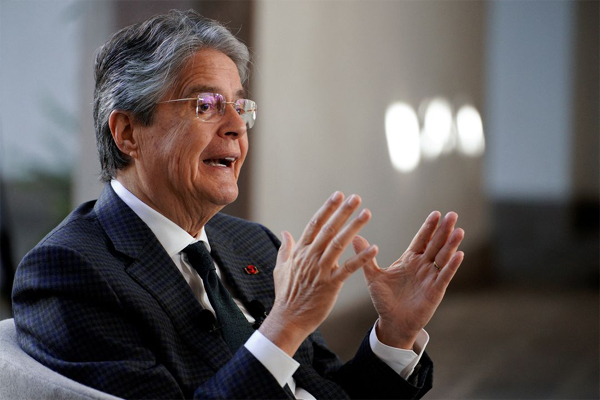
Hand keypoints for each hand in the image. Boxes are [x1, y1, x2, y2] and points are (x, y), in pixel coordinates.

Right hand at [260, 192, 378, 355]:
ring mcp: (320, 270)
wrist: (288, 319)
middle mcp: (310, 257)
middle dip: (343, 212)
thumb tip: (285, 232)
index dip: (327, 208)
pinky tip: (373, 247)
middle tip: (356, 198)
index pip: (314, 224)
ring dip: (353, 227)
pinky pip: (348, 268)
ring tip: (366, 213)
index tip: (338, 195)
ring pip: (339, 243)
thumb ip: (285, 249)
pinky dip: (361, 258)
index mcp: (300, 252)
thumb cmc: (285, 295)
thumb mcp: (281, 268)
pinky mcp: (330, 284)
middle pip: (328, 229)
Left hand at [352, 211, 463, 349]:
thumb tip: (355, 238)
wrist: (392, 322)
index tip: (436, 213)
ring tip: (459, 230)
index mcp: (410, 259)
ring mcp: (430, 277)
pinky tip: (459, 254)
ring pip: (443, 257)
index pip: (422, 239)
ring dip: (451, 244)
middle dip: (444, 230)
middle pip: (435, 244)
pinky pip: (445, 275)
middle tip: (452, 214)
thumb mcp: (373, 276)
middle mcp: (423, 266)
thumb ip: (366, 257)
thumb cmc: (384, 300)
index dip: (428, 227)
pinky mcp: (435, 290)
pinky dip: (452, 265)